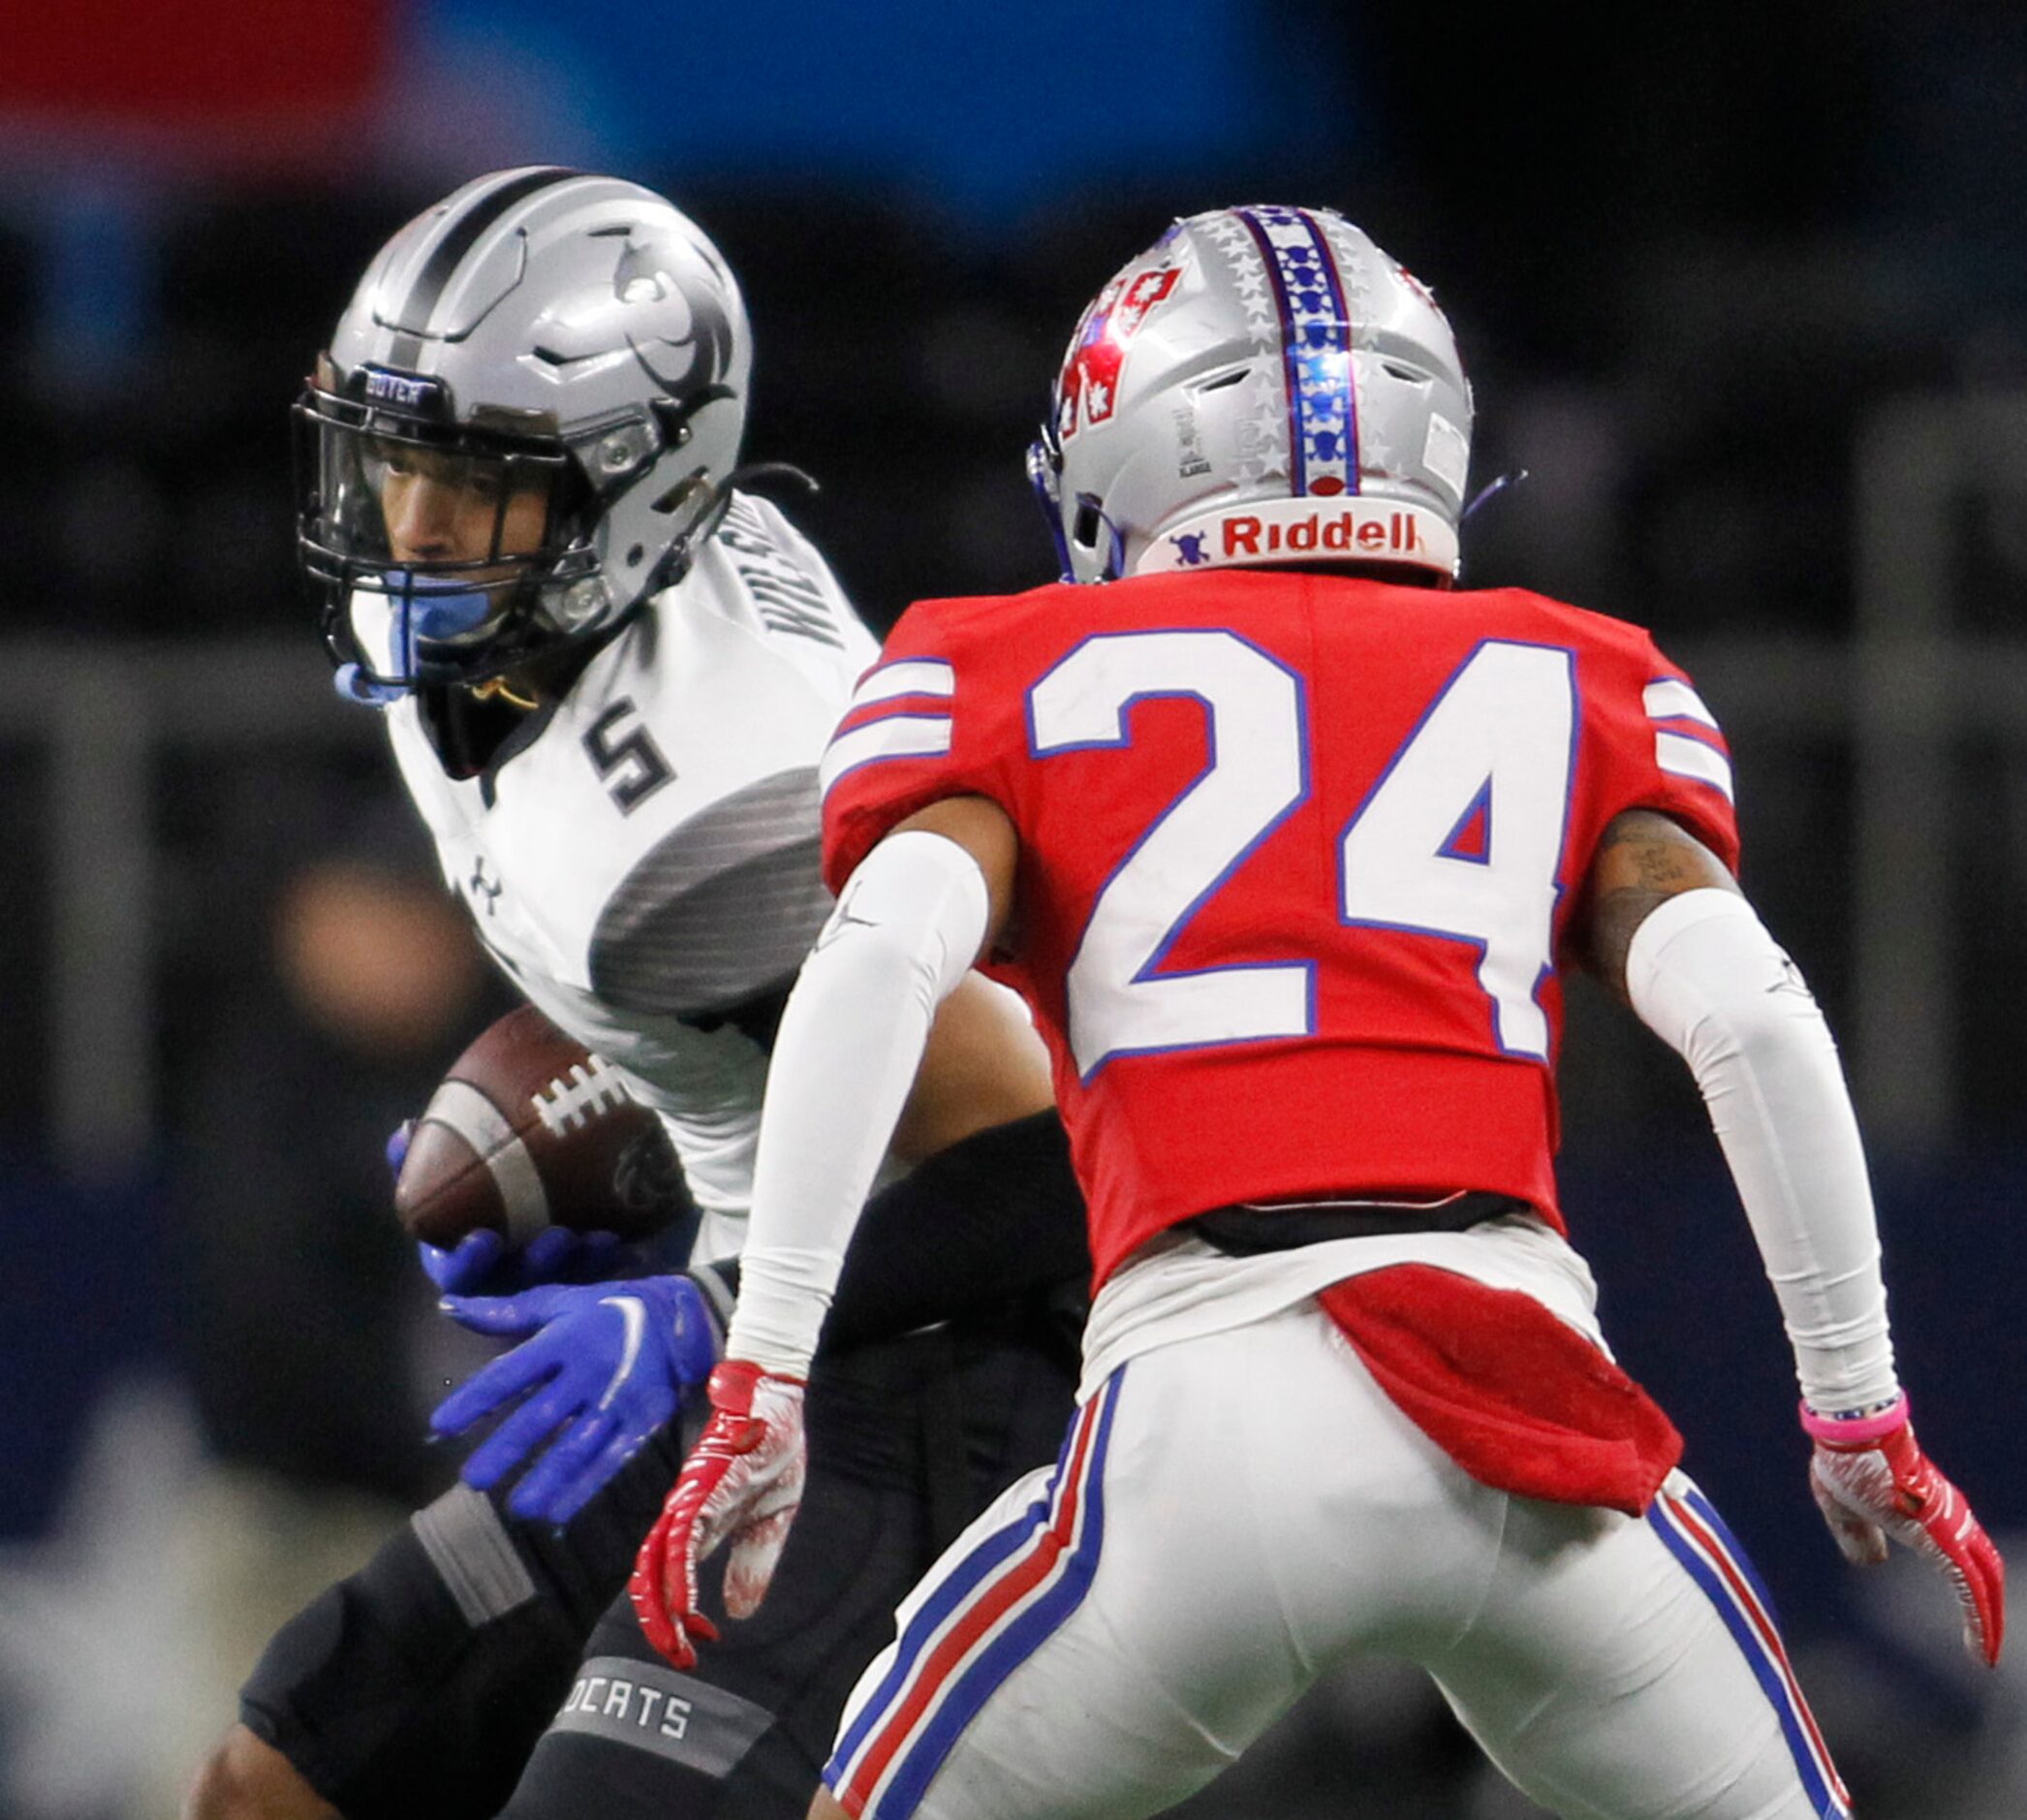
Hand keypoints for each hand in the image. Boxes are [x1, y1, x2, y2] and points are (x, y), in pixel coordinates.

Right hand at [386, 1116, 640, 1294]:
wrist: (537, 1181)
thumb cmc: (484, 1177)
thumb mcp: (452, 1164)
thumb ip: (422, 1153)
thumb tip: (406, 1130)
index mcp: (463, 1258)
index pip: (459, 1274)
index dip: (468, 1262)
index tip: (484, 1238)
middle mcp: (504, 1277)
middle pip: (518, 1285)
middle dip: (537, 1266)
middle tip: (557, 1238)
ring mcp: (545, 1282)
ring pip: (563, 1282)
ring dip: (580, 1263)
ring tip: (596, 1238)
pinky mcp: (583, 1276)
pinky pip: (599, 1273)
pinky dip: (610, 1257)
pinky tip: (625, 1238)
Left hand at [431, 1275, 717, 1524]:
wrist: (683, 1316)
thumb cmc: (610, 1309)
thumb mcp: (562, 1301)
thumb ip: (506, 1312)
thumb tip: (449, 1307)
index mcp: (563, 1339)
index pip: (509, 1374)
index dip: (474, 1400)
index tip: (440, 1427)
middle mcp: (588, 1371)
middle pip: (539, 1417)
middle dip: (505, 1450)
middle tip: (472, 1481)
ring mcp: (618, 1399)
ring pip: (576, 1445)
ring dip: (546, 1479)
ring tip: (517, 1507)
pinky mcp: (643, 1420)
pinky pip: (611, 1460)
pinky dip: (585, 1488)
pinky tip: (558, 1513)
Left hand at [629, 1361, 806, 1667]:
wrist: (778, 1402)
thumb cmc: (773, 1450)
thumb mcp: (772, 1519)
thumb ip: (753, 1563)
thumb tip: (737, 1613)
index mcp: (702, 1523)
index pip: (675, 1579)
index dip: (679, 1616)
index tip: (699, 1644)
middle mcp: (684, 1515)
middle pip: (654, 1577)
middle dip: (661, 1623)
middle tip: (678, 1659)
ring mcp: (688, 1502)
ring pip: (658, 1563)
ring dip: (662, 1608)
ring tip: (675, 1643)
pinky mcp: (699, 1490)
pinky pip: (681, 1540)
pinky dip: (678, 1574)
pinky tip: (684, 1603)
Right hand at [1804, 1396, 2005, 1666]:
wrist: (1853, 1435)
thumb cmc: (1845, 1463)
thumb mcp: (1843, 1509)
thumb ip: (1857, 1535)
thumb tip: (1873, 1562)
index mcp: (1928, 1514)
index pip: (1962, 1557)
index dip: (1968, 1588)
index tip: (1966, 1620)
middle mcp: (1951, 1521)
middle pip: (1985, 1572)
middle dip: (1988, 1612)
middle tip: (1984, 1647)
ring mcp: (1950, 1529)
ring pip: (1985, 1584)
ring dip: (1989, 1623)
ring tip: (1985, 1657)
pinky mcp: (1943, 1540)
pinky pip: (1971, 1589)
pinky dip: (1981, 1622)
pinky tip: (1980, 1650)